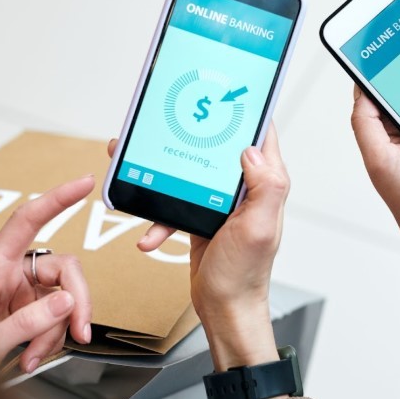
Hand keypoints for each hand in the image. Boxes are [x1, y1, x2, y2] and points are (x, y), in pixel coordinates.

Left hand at [0, 176, 93, 371]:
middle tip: (80, 328)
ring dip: (56, 331)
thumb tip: (65, 302)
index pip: (28, 220)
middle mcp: (8, 274)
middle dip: (77, 300)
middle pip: (62, 269)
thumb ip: (25, 323)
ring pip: (62, 299)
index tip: (83, 184)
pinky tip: (31, 354)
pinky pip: (54, 318)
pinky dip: (48, 340)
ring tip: (33, 356)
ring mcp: (18, 294)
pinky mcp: (24, 312)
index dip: (57, 199)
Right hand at [107, 125, 289, 370]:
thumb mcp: (258, 228)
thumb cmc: (245, 274)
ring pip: (189, 173)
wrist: (224, 309)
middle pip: (216, 148)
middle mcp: (245, 187)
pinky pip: (173, 204)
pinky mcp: (200, 217)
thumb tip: (251, 149)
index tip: (223, 89)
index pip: (260, 134)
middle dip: (189, 136)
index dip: (245, 109)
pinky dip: (157, 217)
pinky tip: (147, 234)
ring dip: (162, 174)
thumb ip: (265, 187)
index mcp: (266, 183)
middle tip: (163, 124)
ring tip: (133, 167)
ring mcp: (220, 202)